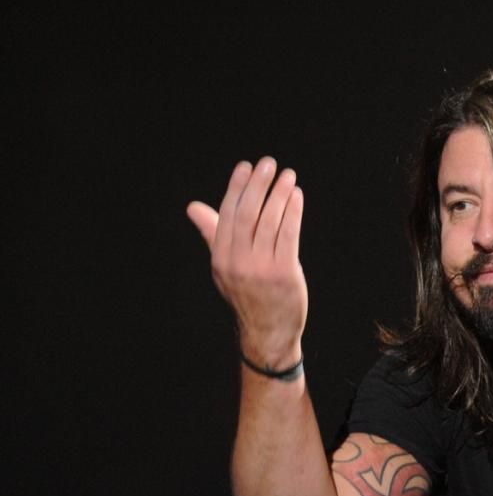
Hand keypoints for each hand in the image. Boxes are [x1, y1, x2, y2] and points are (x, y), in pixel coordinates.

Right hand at [187, 157, 307, 367]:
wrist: (268, 333)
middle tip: (268, 163)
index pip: (227, 215)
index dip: (236, 188)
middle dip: (257, 185)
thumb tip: (193, 207)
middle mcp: (237, 261)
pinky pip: (288, 235)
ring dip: (279, 195)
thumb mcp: (225, 267)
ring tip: (288, 176)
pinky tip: (296, 196)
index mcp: (221, 257)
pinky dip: (292, 212)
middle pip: (246, 214)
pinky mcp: (283, 273)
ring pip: (269, 222)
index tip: (246, 166)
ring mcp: (260, 268)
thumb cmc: (249, 295)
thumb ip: (213, 234)